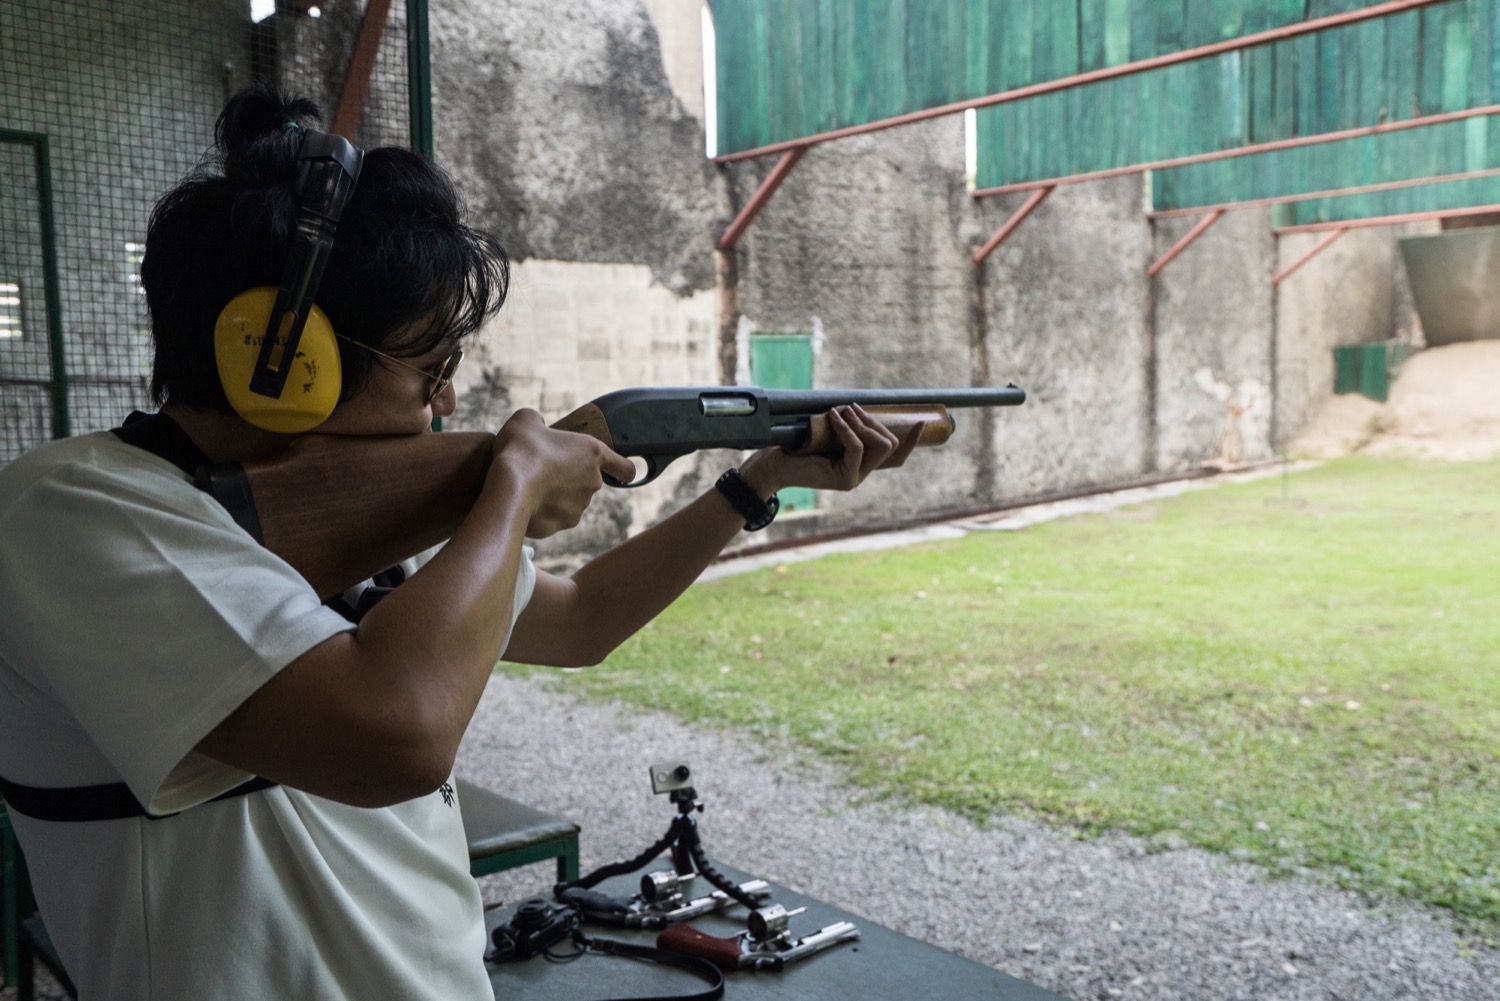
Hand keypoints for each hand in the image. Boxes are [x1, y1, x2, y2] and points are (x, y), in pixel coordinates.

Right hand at [487, 409, 636, 537]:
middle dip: (571, 476)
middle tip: (544, 467)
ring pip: (571, 500)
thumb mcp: (526, 420)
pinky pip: (554, 516)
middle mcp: (592, 482)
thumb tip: (537, 427)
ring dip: (557, 494)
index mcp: (593, 453)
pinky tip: (526, 501)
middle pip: (588, 481)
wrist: (508, 488)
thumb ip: (539, 421)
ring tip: (531, 484)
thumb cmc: (521, 449)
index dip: (621, 469)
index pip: (625, 468)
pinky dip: (543, 511)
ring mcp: (579, 506)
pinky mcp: (561, 525)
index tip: (615, 471)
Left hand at [742, 404, 920, 495]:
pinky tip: (834, 417)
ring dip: (863, 424)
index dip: (911, 442)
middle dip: (874, 422)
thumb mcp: (827, 432)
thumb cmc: (796, 447)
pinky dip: (847, 429)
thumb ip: (846, 427)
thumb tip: (857, 409)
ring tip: (843, 412)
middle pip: (889, 445)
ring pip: (879, 446)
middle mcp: (861, 474)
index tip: (924, 422)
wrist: (774, 464)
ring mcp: (855, 479)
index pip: (894, 457)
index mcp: (860, 464)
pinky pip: (857, 448)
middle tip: (851, 409)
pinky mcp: (845, 480)